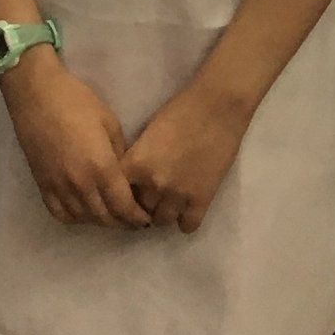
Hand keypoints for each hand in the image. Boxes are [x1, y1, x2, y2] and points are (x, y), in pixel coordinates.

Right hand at [0, 50, 151, 229]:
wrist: (36, 93)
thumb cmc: (76, 101)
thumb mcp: (110, 123)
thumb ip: (120, 155)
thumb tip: (125, 176)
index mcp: (101, 167)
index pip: (124, 206)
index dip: (137, 217)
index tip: (145, 219)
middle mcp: (80, 184)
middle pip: (106, 218)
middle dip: (123, 223)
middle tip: (132, 219)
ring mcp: (59, 186)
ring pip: (84, 218)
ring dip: (101, 221)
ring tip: (111, 215)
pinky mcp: (42, 184)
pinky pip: (60, 213)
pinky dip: (76, 218)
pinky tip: (84, 211)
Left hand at [120, 85, 248, 233]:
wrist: (217, 107)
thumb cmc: (180, 111)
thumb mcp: (147, 134)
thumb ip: (137, 160)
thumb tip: (132, 180)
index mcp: (136, 164)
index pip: (117, 195)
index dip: (120, 196)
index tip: (126, 196)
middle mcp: (153, 184)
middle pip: (139, 210)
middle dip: (142, 205)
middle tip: (150, 197)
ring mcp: (178, 194)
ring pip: (162, 221)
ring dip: (163, 213)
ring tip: (168, 203)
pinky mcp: (202, 199)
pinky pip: (188, 226)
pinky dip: (185, 220)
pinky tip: (187, 208)